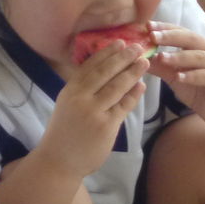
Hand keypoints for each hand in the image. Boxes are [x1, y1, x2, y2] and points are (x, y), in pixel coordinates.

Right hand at [41, 42, 148, 178]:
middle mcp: (80, 98)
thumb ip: (83, 91)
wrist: (59, 161)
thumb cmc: (64, 133)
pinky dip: (133, 94)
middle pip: (105, 72)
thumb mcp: (67, 106)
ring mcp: (94, 112)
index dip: (106, 53)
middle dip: (123, 58)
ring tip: (145, 62)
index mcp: (70, 90)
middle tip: (137, 47)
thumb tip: (105, 73)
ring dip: (132, 72)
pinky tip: (141, 85)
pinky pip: (123, 106)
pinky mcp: (106, 125)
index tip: (119, 41)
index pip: (90, 66)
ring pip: (117, 86)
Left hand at [147, 23, 204, 124]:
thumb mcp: (176, 76)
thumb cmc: (199, 88)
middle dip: (170, 37)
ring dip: (178, 56)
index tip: (147, 26)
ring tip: (162, 57)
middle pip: (190, 38)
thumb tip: (139, 57)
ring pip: (198, 57)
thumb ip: (161, 66)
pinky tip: (179, 77)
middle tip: (153, 37)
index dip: (165, 28)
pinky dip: (192, 75)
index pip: (181, 31)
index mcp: (201, 44)